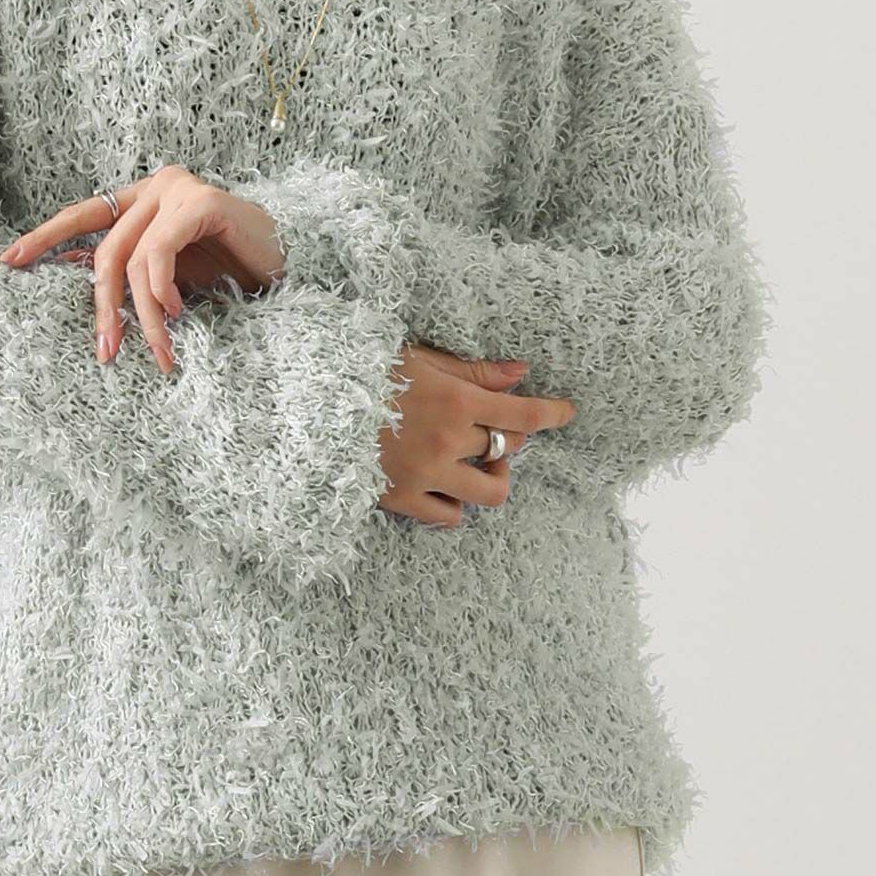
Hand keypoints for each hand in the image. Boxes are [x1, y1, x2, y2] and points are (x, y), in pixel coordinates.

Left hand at [0, 166, 286, 374]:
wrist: (290, 259)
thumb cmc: (232, 268)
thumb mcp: (174, 275)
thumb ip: (136, 276)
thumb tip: (93, 305)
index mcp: (142, 200)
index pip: (82, 215)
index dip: (45, 237)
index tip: (9, 261)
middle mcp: (155, 186)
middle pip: (105, 249)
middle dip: (102, 306)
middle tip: (106, 351)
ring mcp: (178, 189)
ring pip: (133, 259)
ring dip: (141, 314)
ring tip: (158, 351)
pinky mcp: (201, 201)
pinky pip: (160, 250)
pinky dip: (161, 287)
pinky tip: (175, 312)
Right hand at [379, 345, 577, 527]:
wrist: (307, 404)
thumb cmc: (361, 371)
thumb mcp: (418, 359)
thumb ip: (472, 370)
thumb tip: (520, 371)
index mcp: (454, 400)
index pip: (522, 411)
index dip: (552, 413)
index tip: (567, 413)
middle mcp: (448, 440)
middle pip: (509, 448)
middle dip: (511, 437)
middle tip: (490, 428)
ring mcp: (427, 474)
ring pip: (491, 492)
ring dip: (492, 478)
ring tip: (476, 466)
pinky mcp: (402, 498)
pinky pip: (450, 517)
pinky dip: (455, 504)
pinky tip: (444, 487)